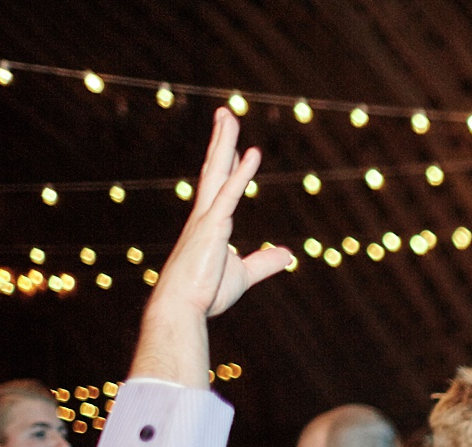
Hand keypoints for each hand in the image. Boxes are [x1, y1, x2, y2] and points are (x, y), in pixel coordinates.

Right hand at [130, 110, 291, 388]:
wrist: (182, 308)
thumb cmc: (205, 293)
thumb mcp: (243, 274)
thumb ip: (265, 262)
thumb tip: (288, 254)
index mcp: (209, 225)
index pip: (219, 186)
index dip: (228, 164)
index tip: (235, 145)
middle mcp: (204, 215)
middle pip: (214, 169)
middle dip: (220, 141)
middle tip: (225, 114)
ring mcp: (206, 218)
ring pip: (217, 172)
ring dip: (224, 142)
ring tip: (229, 115)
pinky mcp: (213, 227)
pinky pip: (230, 194)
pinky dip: (242, 173)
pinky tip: (251, 153)